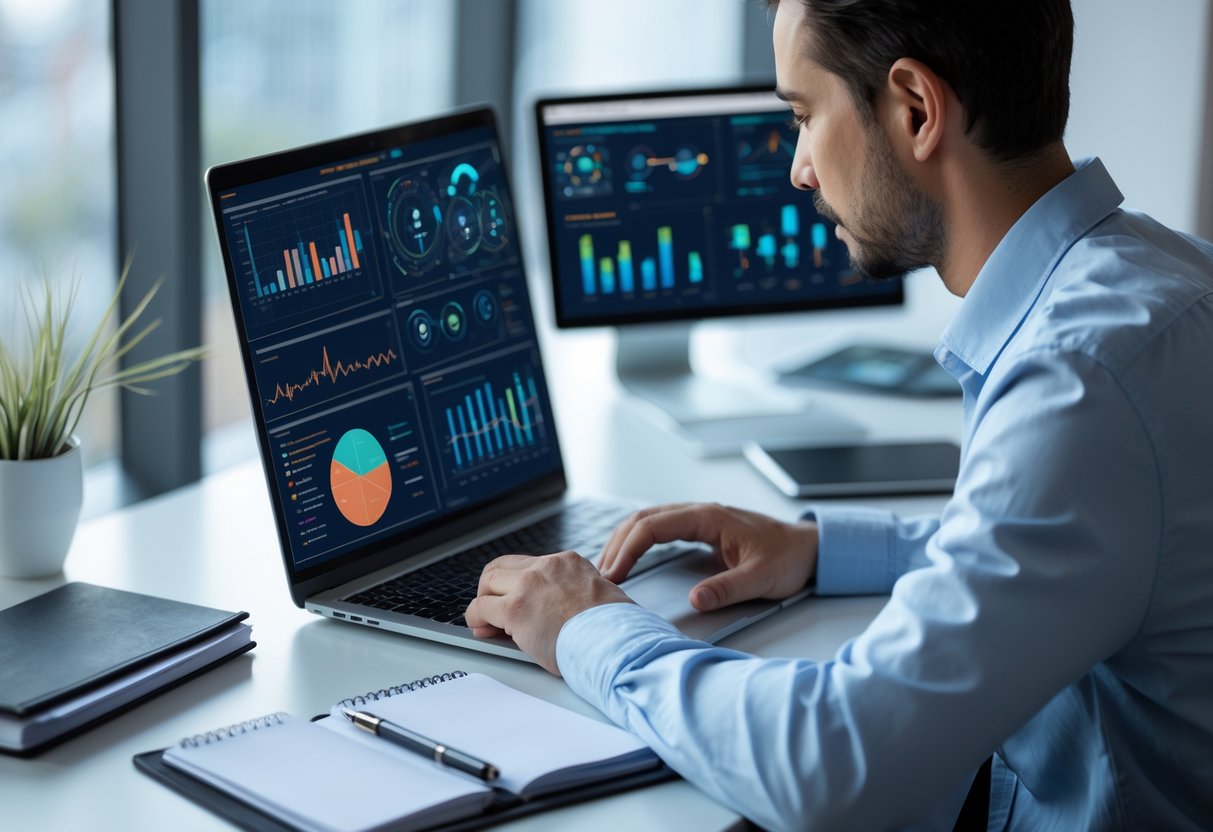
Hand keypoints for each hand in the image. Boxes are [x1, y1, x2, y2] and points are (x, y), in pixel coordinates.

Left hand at [465, 551, 633, 674]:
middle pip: (503, 566)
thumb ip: (578, 595)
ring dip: (483, 601)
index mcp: (568, 563)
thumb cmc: (615, 628)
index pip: (531, 565)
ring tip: (485, 621)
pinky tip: (481, 630)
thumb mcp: (601, 597)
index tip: (515, 598)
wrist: (615, 640)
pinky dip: (476, 619)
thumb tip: (564, 612)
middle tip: (491, 606)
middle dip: (492, 586)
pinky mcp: (515, 610)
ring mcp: (528, 586)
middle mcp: (546, 568)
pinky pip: (480, 608)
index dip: (517, 583)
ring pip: (488, 582)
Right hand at [597, 503, 818, 611]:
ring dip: (624, 541)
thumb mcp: (762, 579)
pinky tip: (631, 559)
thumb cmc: (788, 558)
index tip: (614, 573)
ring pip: (647, 520)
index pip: (653, 525)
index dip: (628, 549)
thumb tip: (695, 600)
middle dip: (617, 544)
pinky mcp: (700, 528)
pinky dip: (638, 542)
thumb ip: (728, 589)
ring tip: (608, 569)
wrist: (808, 548)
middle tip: (601, 576)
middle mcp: (700, 513)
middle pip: (642, 519)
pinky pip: (659, 528)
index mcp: (709, 518)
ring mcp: (698, 518)